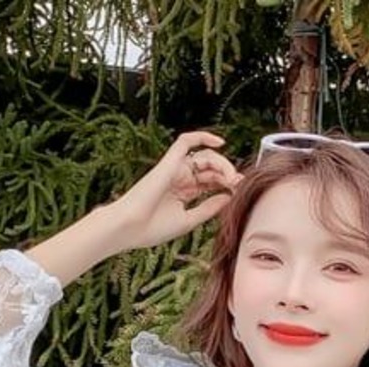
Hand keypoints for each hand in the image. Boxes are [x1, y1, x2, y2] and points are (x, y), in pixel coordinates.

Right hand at [108, 131, 241, 251]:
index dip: (226, 184)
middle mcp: (180, 178)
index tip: (238, 190)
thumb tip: (228, 197)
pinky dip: (203, 137)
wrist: (130, 227)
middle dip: (227, 175)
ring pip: (205, 157)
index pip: (210, 183)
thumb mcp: (188, 221)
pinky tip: (220, 141)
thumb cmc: (152, 228)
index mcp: (183, 193)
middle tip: (238, 183)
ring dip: (222, 164)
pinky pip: (186, 142)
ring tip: (231, 176)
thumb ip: (208, 208)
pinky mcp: (169, 162)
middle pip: (210, 170)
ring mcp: (175, 169)